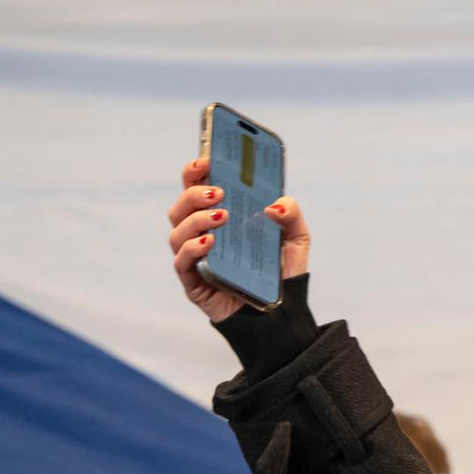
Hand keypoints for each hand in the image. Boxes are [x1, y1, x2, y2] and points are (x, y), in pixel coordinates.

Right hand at [167, 157, 311, 323]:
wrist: (281, 314)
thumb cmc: (280, 274)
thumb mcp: (296, 240)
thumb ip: (292, 215)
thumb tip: (275, 204)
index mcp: (221, 217)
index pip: (198, 187)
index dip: (196, 170)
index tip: (207, 159)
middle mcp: (202, 234)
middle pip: (181, 206)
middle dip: (194, 193)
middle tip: (219, 192)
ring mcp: (195, 258)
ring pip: (177, 231)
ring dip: (195, 219)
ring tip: (222, 216)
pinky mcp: (194, 282)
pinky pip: (181, 262)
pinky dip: (191, 248)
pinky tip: (209, 243)